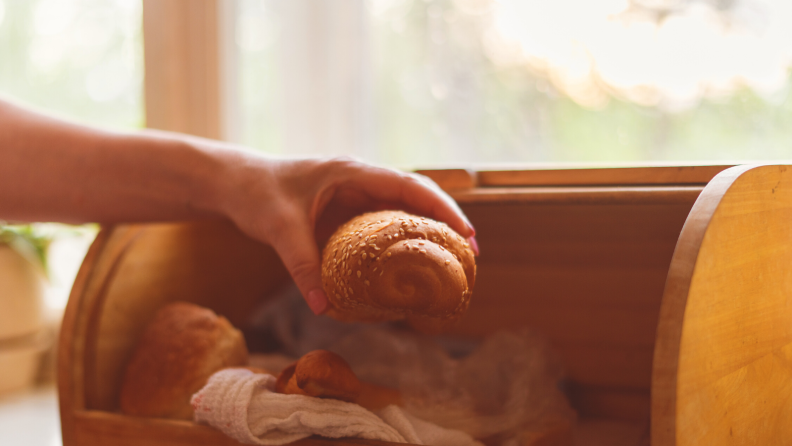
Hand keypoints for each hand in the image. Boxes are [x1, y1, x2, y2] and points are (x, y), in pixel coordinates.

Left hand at [216, 156, 476, 314]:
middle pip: (415, 197)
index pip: (409, 186)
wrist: (233, 183)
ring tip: (449, 261)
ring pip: (401, 211)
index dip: (441, 208)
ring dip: (426, 232)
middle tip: (470, 253)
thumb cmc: (255, 192)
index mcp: (352, 172)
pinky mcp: (344, 212)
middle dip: (445, 221)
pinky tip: (408, 266)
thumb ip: (301, 264)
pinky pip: (381, 225)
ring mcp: (353, 196)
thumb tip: (324, 307)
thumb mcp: (278, 227)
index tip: (465, 233)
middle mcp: (359, 181)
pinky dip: (400, 243)